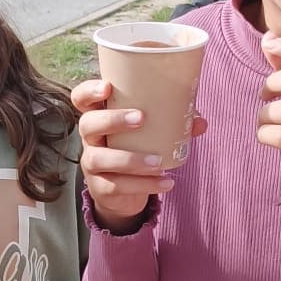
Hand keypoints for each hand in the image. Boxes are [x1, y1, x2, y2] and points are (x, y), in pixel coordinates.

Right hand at [72, 78, 177, 232]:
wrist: (123, 193)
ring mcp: (92, 164)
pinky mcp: (101, 188)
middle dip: (112, 120)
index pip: (81, 98)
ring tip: (157, 161)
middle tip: (141, 118)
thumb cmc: (136, 150)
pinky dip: (144, 185)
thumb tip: (200, 122)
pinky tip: (166, 182)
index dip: (88, 91)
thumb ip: (173, 124)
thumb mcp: (150, 134)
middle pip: (87, 124)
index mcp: (99, 117)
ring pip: (100, 158)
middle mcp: (90, 139)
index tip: (107, 87)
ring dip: (130, 159)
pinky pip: (117, 186)